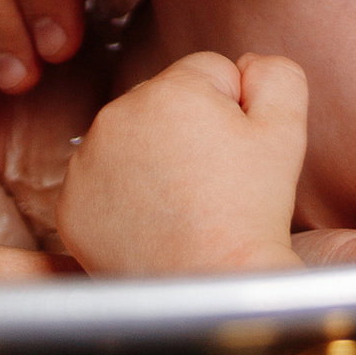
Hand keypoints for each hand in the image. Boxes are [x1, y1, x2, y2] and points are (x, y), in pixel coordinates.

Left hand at [58, 50, 310, 275]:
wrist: (210, 289)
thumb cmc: (251, 214)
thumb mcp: (286, 131)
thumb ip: (275, 75)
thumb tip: (246, 65)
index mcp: (171, 89)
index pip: (208, 72)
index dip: (233, 112)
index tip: (235, 156)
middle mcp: (117, 114)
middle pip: (164, 103)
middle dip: (188, 131)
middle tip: (211, 184)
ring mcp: (86, 161)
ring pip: (131, 140)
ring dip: (153, 161)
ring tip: (182, 206)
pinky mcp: (69, 204)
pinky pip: (102, 181)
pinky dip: (122, 198)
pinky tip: (150, 224)